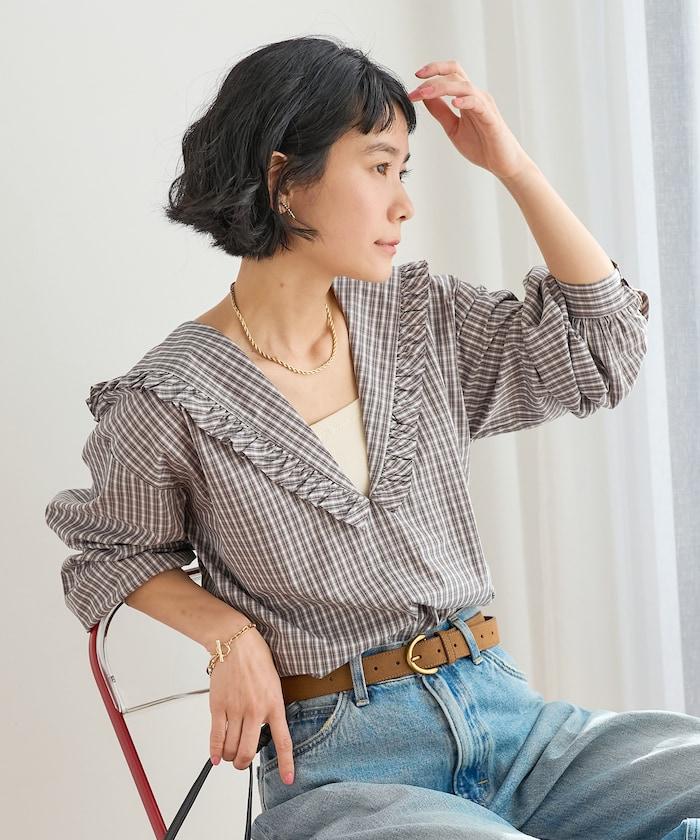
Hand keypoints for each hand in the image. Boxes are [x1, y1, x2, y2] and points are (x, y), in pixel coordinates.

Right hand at [208, 626, 294, 785]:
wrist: (236, 642)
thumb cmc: (256, 658)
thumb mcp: (274, 683)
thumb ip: (270, 707)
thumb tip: (264, 728)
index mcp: (274, 704)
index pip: (283, 741)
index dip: (285, 764)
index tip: (287, 779)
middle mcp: (255, 710)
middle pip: (249, 751)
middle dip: (245, 763)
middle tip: (243, 762)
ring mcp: (236, 709)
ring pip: (231, 748)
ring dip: (230, 757)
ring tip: (231, 754)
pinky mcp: (218, 706)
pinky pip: (216, 737)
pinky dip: (215, 751)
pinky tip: (216, 757)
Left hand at [408, 59, 531, 179]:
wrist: (501, 163)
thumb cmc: (480, 146)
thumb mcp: (452, 127)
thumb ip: (440, 112)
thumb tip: (424, 97)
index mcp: (466, 97)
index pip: (449, 74)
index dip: (433, 71)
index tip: (415, 79)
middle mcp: (476, 95)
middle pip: (455, 72)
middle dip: (433, 76)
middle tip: (415, 90)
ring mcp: (484, 105)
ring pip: (463, 85)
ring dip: (441, 88)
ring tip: (424, 94)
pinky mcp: (490, 118)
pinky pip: (477, 103)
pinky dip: (465, 101)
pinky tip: (453, 103)